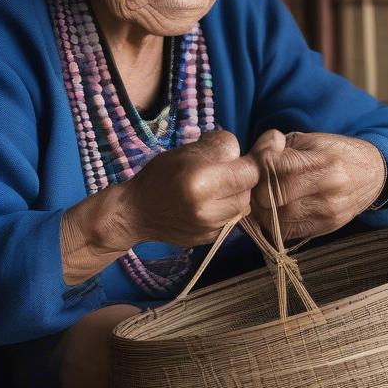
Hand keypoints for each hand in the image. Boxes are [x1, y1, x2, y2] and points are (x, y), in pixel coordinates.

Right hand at [121, 129, 259, 247]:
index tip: (240, 157)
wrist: (137, 213)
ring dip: (235, 195)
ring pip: (242, 207)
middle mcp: (209, 209)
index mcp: (201, 182)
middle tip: (221, 172)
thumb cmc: (160, 175)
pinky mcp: (210, 240)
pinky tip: (207, 204)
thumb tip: (245, 150)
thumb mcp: (187, 150)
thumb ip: (220, 147)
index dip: (249, 161)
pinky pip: (231, 220)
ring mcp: (210, 228)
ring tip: (213, 188)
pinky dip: (225, 210)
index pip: (250, 171)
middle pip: (248, 190)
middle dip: (241, 178)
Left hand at [249, 129, 386, 241]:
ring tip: (262, 199)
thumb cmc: (335, 153)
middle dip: (256, 191)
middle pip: (272, 195)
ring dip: (262, 210)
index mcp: (322, 159)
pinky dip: (275, 224)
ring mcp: (328, 211)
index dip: (257, 167)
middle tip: (252, 186)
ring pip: (277, 218)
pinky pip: (287, 233)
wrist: (372, 175)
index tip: (254, 166)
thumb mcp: (311, 140)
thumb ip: (279, 146)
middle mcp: (328, 186)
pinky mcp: (326, 228)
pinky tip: (276, 212)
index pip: (274, 166)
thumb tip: (252, 159)